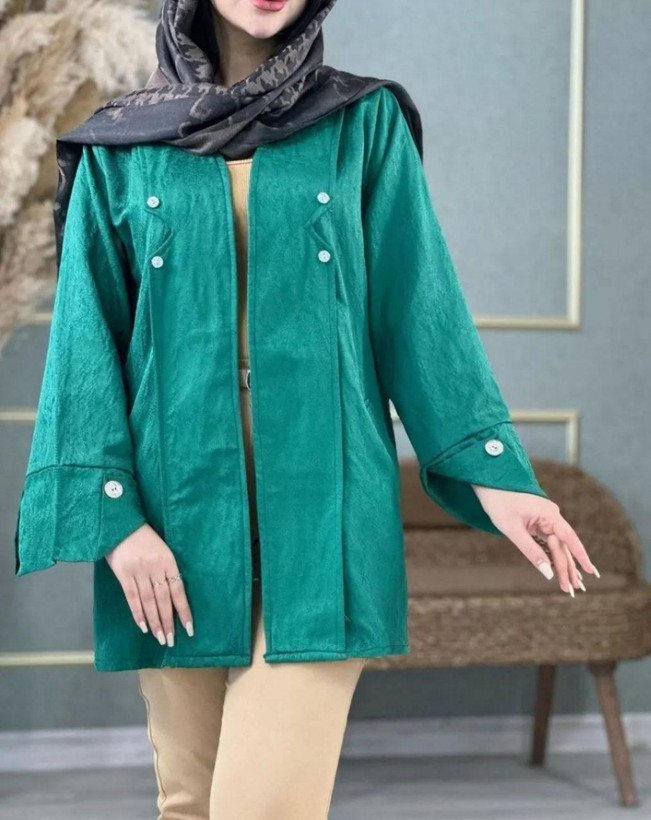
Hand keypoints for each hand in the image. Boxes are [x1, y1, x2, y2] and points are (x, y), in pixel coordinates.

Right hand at [105, 523, 193, 644]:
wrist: (121, 524)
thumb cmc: (144, 537)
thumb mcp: (162, 549)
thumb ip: (167, 569)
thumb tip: (174, 595)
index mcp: (168, 561)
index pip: (178, 591)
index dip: (184, 611)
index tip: (189, 629)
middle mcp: (154, 568)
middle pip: (163, 600)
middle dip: (168, 622)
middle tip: (170, 641)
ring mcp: (138, 572)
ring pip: (148, 602)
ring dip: (154, 622)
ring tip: (159, 638)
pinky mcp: (123, 575)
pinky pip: (132, 597)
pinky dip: (138, 613)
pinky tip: (143, 627)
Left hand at [471, 485, 599, 595]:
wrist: (488, 484)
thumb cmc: (499, 504)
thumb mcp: (513, 530)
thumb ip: (531, 552)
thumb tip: (547, 573)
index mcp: (549, 514)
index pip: (569, 538)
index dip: (580, 556)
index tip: (590, 571)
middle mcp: (552, 516)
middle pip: (563, 546)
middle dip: (568, 568)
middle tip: (573, 590)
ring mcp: (546, 519)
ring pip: (557, 545)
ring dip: (562, 564)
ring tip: (571, 585)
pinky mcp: (538, 522)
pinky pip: (549, 542)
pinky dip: (553, 556)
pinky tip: (559, 570)